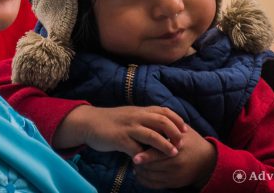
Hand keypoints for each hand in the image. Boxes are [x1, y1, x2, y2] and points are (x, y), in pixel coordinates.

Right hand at [55, 105, 184, 156]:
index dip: (177, 120)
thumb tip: (161, 126)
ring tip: (173, 153)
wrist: (88, 122)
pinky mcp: (120, 139)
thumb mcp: (129, 115)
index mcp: (139, 110)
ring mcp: (128, 128)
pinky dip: (145, 158)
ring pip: (152, 135)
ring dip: (165, 145)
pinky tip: (148, 163)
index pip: (163, 110)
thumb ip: (143, 119)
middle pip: (162, 121)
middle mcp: (136, 116)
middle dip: (175, 133)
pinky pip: (136, 150)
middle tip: (181, 144)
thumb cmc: (110, 121)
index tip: (185, 130)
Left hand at [134, 125, 215, 189]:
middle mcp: (176, 164)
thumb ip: (168, 126)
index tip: (134, 157)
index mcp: (178, 148)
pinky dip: (145, 180)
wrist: (208, 161)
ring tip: (136, 164)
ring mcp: (176, 176)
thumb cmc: (193, 142)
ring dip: (141, 171)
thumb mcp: (183, 131)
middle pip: (152, 167)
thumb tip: (149, 120)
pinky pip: (155, 185)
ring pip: (151, 177)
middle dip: (140, 163)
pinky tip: (140, 174)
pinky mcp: (175, 183)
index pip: (158, 154)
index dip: (145, 156)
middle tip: (133, 157)